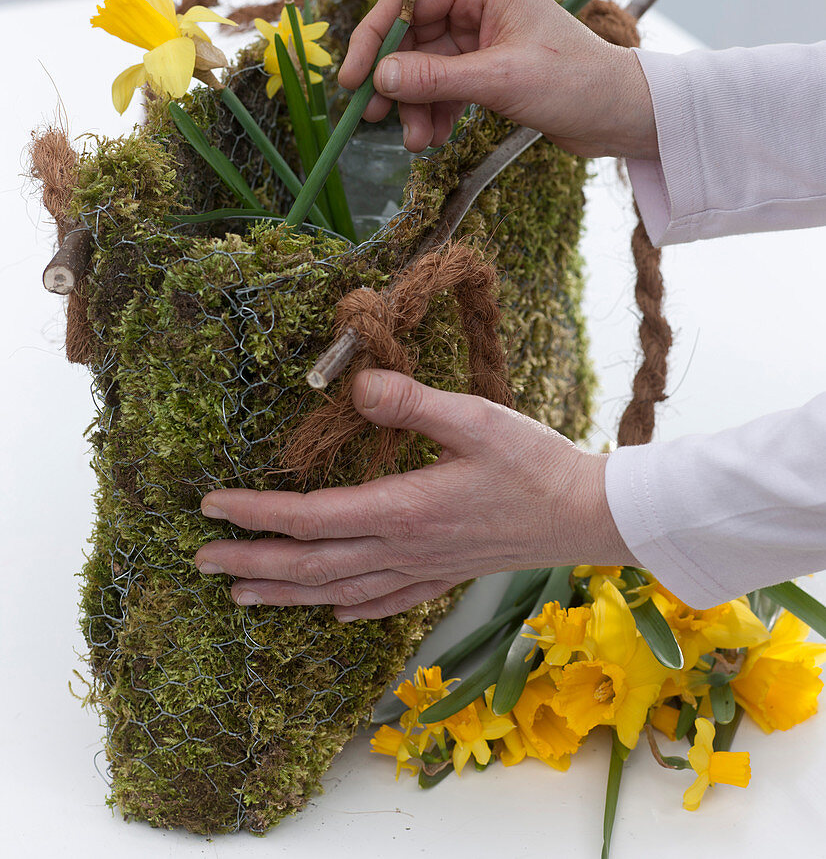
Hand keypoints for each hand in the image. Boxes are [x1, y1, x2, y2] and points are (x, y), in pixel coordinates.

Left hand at [195, 369, 634, 620]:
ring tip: (241, 596)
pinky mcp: (444, 576)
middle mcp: (404, 548)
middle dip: (252, 562)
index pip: (310, 517)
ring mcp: (423, 569)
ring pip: (337, 591)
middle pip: (311, 564)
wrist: (587, 515)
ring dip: (285, 594)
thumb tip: (360, 381)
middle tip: (202, 560)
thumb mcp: (478, 418)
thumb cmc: (535, 463)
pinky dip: (348, 609)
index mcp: (404, 508)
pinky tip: (330, 614)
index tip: (210, 506)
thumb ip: (415, 402)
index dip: (255, 514)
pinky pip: (384, 602)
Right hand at [338, 0, 656, 158]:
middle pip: (413, 36)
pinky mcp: (489, 65)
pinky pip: (445, 84)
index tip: (354, 78)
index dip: (376, 38)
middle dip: (397, 81)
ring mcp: (483, 33)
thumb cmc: (574, 83)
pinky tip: (437, 137)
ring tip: (418, 143)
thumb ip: (436, 79)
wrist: (620, 114)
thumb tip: (380, 78)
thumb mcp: (499, 80)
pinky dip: (436, 111)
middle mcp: (480, 1)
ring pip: (426, 66)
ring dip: (417, 105)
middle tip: (374, 117)